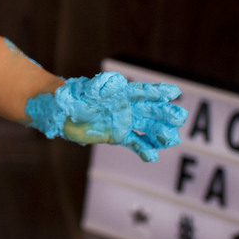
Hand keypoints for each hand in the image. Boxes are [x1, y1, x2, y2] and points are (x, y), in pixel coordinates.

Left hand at [24, 72, 186, 161]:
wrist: (58, 113)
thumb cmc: (67, 98)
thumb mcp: (77, 92)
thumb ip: (94, 88)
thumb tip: (113, 81)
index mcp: (116, 92)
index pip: (139, 90)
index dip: (156, 91)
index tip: (174, 92)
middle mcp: (124, 106)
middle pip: (149, 109)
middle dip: (164, 113)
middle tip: (180, 118)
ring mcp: (123, 121)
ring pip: (147, 127)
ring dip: (159, 133)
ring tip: (172, 140)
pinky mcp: (118, 136)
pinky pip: (135, 143)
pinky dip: (144, 149)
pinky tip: (152, 156)